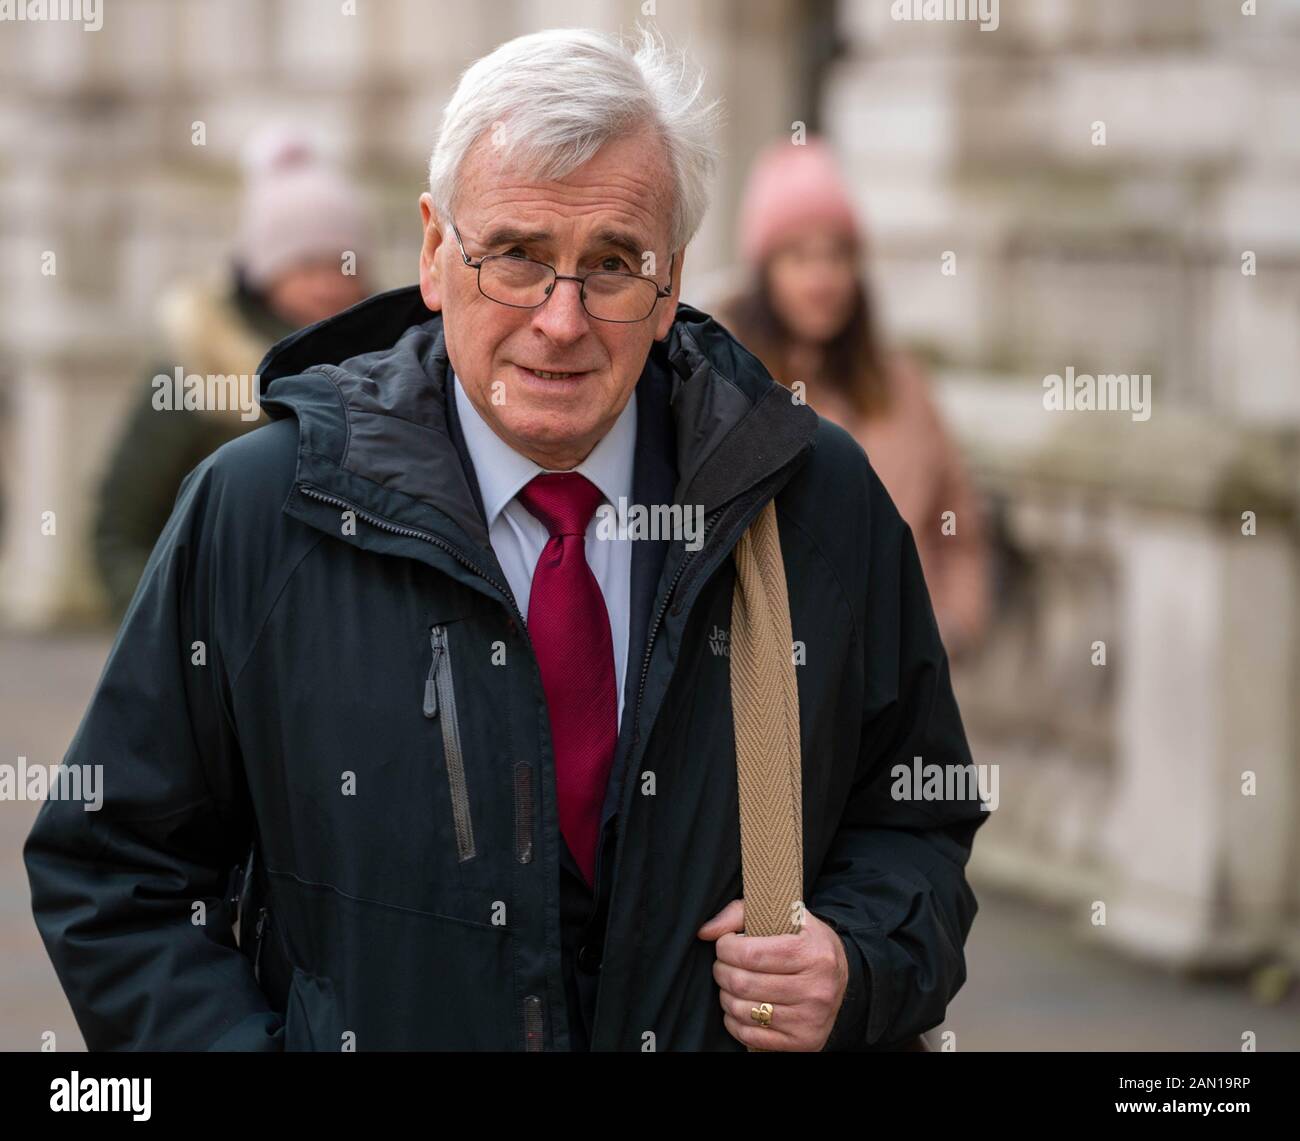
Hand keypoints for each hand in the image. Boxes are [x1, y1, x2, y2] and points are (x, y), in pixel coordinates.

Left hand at [697, 898, 849, 1050]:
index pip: (750, 954)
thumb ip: (742, 912)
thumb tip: (706, 932)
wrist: (842, 976)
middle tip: (724, 964)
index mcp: (812, 953)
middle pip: (743, 983)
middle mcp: (816, 989)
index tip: (726, 944)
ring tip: (733, 984)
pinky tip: (741, 1006)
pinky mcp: (804, 1042)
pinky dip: (735, 1021)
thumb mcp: (785, 914)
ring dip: (726, 996)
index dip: (725, 948)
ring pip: (743, 1011)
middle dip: (722, 971)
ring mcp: (810, 1020)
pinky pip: (750, 1036)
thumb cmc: (805, 941)